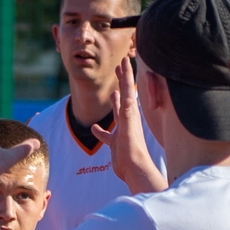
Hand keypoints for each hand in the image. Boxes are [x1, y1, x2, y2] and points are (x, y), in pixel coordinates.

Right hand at [92, 57, 166, 193]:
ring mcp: (122, 131)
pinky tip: (93, 128)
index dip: (126, 73)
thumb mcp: (127, 126)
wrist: (135, 170)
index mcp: (130, 113)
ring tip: (113, 92)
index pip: (127, 88)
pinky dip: (101, 131)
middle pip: (124, 95)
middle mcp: (128, 119)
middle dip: (122, 81)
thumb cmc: (132, 149)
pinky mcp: (116, 143)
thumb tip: (121, 92)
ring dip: (115, 102)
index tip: (124, 59)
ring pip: (117, 112)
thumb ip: (124, 110)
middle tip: (120, 66)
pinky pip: (107, 135)